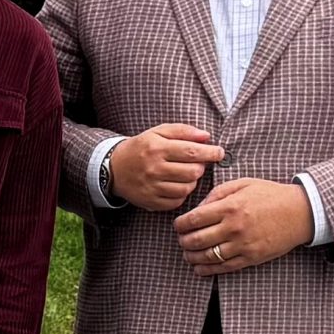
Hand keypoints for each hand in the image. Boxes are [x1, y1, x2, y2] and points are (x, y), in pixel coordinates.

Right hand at [107, 124, 225, 209]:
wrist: (114, 168)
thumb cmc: (141, 147)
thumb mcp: (158, 132)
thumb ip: (183, 131)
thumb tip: (206, 137)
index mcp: (157, 148)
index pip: (192, 152)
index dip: (210, 153)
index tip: (219, 152)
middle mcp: (154, 168)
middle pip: (193, 172)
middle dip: (200, 167)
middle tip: (197, 163)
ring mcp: (152, 187)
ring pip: (187, 188)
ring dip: (192, 181)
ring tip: (185, 174)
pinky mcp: (151, 201)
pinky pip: (177, 201)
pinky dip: (182, 194)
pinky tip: (177, 185)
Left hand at [175, 178, 313, 276]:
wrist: (299, 212)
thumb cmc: (269, 195)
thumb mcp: (242, 184)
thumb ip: (216, 194)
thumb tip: (198, 208)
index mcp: (229, 207)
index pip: (193, 220)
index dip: (180, 225)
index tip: (178, 226)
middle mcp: (233, 227)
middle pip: (196, 240)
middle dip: (183, 242)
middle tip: (181, 240)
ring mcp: (242, 245)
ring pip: (207, 257)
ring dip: (192, 257)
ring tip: (188, 254)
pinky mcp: (251, 258)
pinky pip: (224, 267)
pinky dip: (207, 270)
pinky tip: (200, 268)